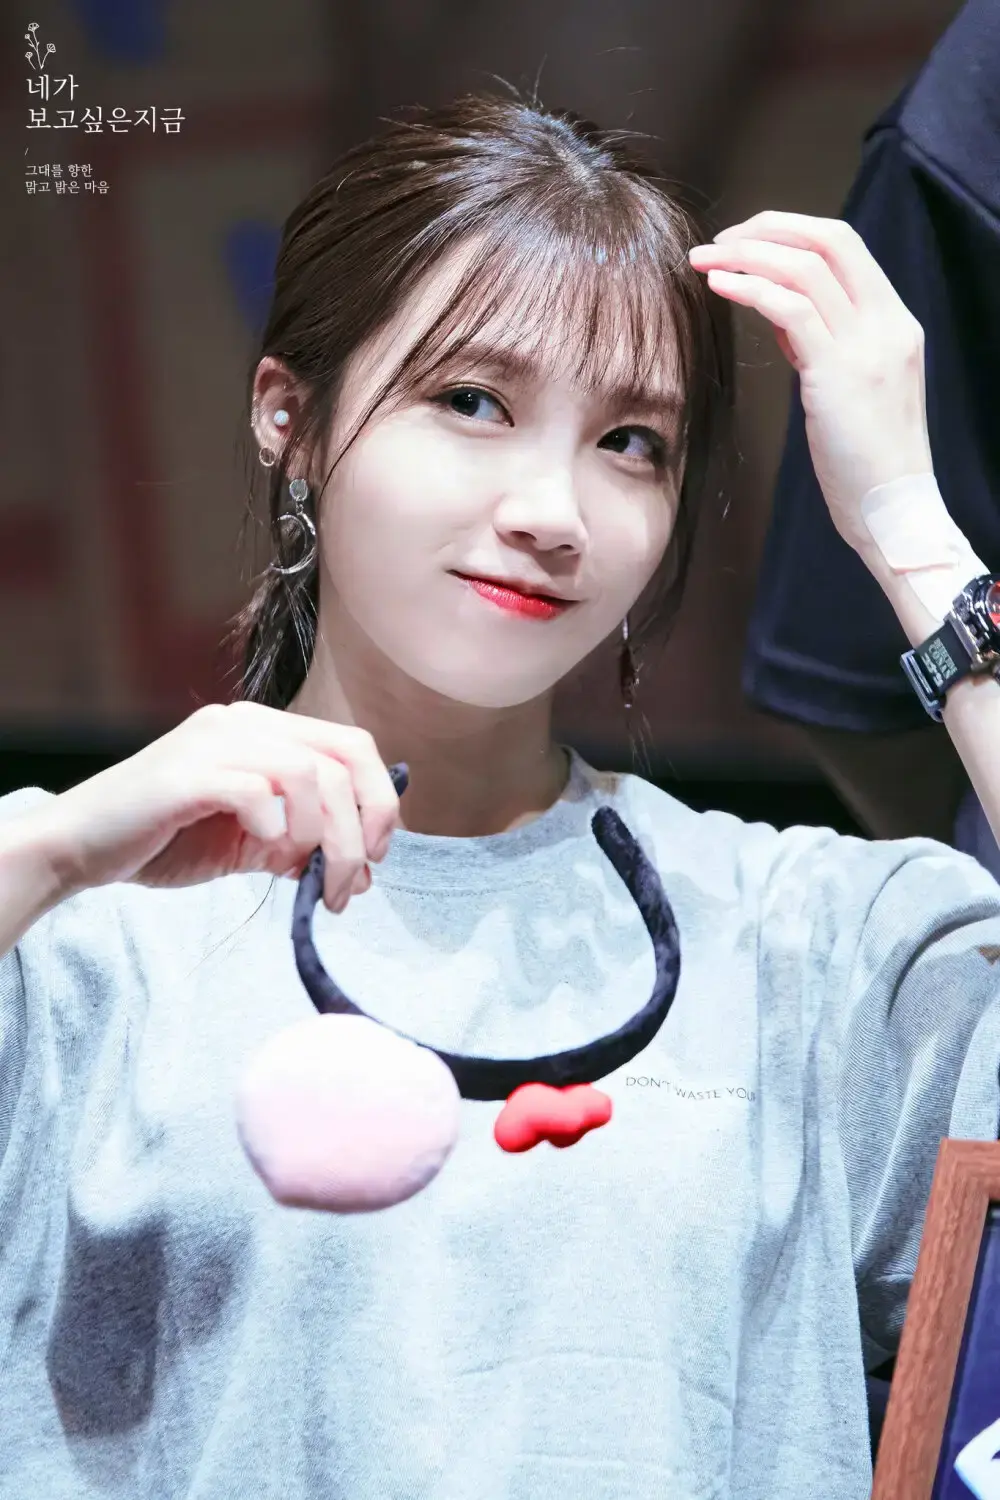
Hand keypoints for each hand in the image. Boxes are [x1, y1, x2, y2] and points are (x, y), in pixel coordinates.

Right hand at [26, 702, 401, 913]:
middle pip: (344, 758)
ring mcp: (212, 742)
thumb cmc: (166, 840)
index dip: (380, 800)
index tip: (376, 854)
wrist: (82, 848)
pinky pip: (255, 791)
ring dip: (322, 835)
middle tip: (350, 882)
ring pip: (308, 774)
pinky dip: (274, 826)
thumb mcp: (252, 844)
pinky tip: (262, 851)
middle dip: (361, 828)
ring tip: (304, 874)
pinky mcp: (185, 774)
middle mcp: (243, 722)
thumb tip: (366, 874)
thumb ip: (304, 846)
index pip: (353, 745)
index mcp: (265, 729)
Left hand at [689, 211, 934, 555]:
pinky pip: (789, 308)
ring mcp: (866, 345)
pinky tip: (719, 286)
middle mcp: (886, 323)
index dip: (791, 231)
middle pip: (828, 240)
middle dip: (767, 228)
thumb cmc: (865, 461)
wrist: (892, 509)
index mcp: (894, 321)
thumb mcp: (849, 389)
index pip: (845, 246)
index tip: (746, 240)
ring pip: (805, 268)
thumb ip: (821, 343)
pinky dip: (749, 288)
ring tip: (704, 260)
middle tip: (720, 241)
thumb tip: (782, 311)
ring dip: (747, 255)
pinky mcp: (837, 373)